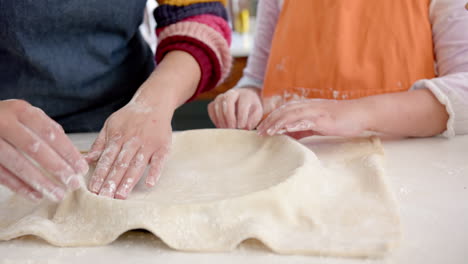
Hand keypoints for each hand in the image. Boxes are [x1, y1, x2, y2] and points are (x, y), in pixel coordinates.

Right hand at [0, 100, 87, 201]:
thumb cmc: (7, 119)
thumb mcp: (26, 116)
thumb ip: (47, 130)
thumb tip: (73, 155)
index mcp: (21, 111)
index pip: (51, 133)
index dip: (68, 152)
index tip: (81, 169)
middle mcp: (5, 123)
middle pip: (35, 148)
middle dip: (57, 168)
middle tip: (73, 184)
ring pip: (18, 163)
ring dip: (41, 182)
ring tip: (58, 195)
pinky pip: (2, 174)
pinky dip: (20, 187)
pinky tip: (36, 196)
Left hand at [86, 100, 171, 199]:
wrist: (154, 102)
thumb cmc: (131, 117)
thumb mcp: (111, 124)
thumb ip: (100, 143)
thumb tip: (87, 160)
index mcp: (118, 136)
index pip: (107, 158)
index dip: (100, 174)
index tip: (93, 189)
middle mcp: (132, 140)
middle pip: (120, 164)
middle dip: (111, 181)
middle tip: (104, 198)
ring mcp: (148, 143)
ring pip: (137, 164)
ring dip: (129, 180)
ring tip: (120, 196)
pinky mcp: (163, 146)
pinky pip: (159, 160)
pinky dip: (155, 171)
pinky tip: (149, 183)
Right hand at [208, 87, 262, 129]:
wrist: (244, 101)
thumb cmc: (251, 109)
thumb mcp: (257, 114)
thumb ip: (252, 120)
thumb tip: (245, 128)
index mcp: (245, 95)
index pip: (242, 105)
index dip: (241, 117)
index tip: (241, 127)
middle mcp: (232, 93)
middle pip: (228, 101)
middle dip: (229, 116)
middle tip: (232, 129)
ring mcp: (222, 96)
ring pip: (218, 105)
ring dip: (221, 119)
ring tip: (226, 130)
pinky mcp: (214, 101)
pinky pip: (211, 108)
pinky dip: (214, 118)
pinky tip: (220, 126)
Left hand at [257, 99, 371, 137]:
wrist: (360, 114)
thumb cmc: (340, 120)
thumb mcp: (317, 125)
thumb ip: (303, 128)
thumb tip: (288, 135)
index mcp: (306, 107)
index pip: (283, 111)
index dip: (270, 119)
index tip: (260, 129)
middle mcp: (308, 106)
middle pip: (282, 111)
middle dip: (268, 121)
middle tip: (257, 132)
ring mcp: (314, 111)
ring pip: (290, 114)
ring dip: (276, 123)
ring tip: (266, 132)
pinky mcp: (322, 118)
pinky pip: (304, 120)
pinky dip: (292, 124)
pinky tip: (284, 129)